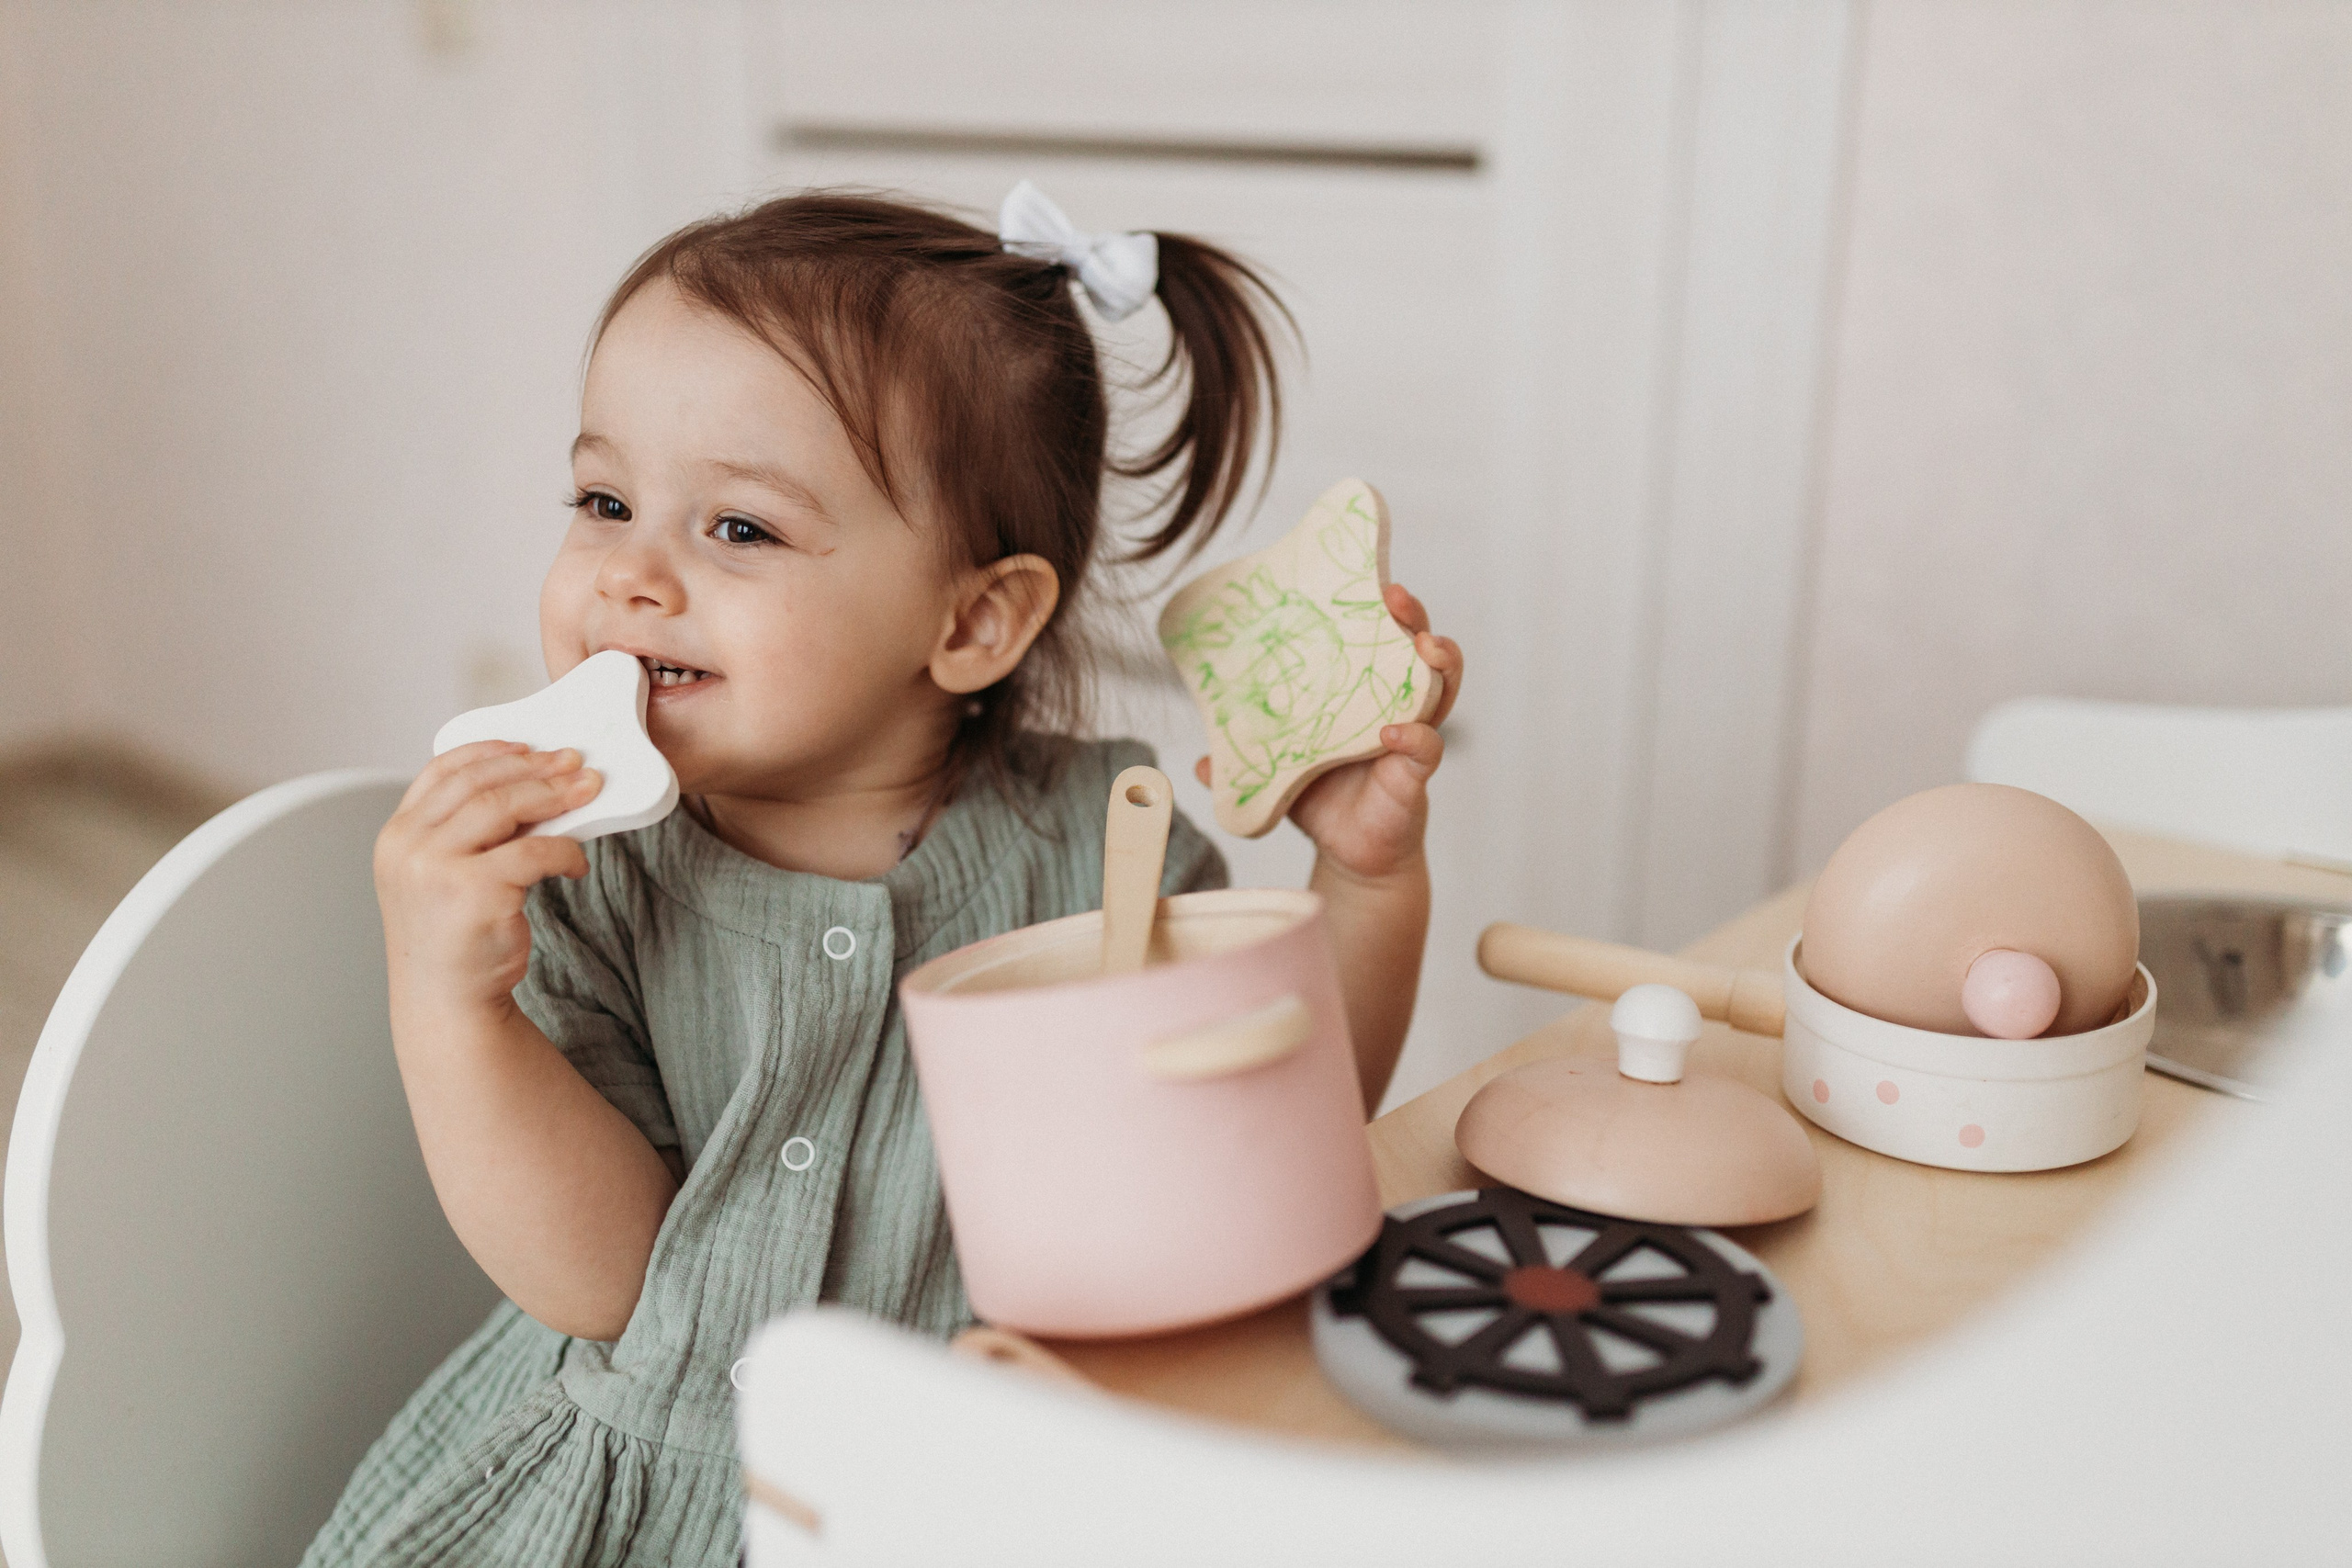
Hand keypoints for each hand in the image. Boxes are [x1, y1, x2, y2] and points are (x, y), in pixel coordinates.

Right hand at [374, 741, 599, 1015]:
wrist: (447, 1000)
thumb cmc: (453, 937)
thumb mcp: (442, 874)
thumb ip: (468, 832)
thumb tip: (536, 788)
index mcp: (397, 835)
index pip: (440, 771)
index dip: (489, 750)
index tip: (528, 745)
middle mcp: (408, 846)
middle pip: (479, 782)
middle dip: (534, 767)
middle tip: (575, 762)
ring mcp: (436, 867)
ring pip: (505, 806)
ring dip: (554, 794)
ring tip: (589, 791)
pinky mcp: (475, 891)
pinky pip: (535, 851)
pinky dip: (565, 850)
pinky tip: (577, 861)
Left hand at [1195, 582, 1463, 881]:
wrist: (1350, 852)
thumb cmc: (1321, 796)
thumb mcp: (1275, 767)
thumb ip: (1240, 759)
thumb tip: (1198, 760)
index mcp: (1363, 688)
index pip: (1379, 635)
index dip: (1378, 605)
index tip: (1369, 578)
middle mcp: (1396, 703)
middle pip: (1419, 647)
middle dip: (1413, 617)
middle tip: (1395, 595)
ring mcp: (1412, 735)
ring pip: (1440, 687)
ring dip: (1439, 662)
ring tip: (1424, 646)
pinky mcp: (1416, 773)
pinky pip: (1427, 747)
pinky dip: (1416, 737)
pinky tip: (1394, 732)